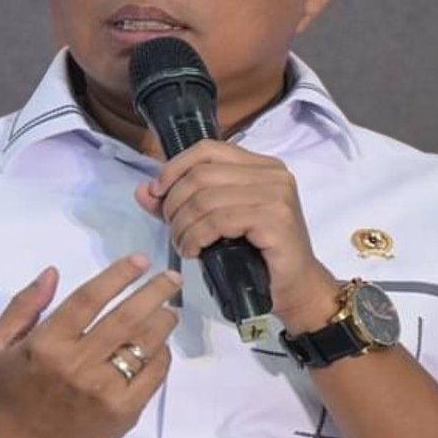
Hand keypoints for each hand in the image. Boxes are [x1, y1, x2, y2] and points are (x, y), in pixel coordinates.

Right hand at [0, 255, 181, 437]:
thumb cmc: (11, 392)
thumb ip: (24, 305)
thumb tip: (53, 272)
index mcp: (47, 344)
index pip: (89, 299)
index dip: (117, 275)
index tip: (139, 260)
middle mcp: (77, 364)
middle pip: (126, 317)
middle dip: (154, 292)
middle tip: (171, 278)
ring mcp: (103, 390)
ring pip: (144, 344)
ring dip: (163, 321)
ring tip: (169, 310)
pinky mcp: (122, 412)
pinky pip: (152, 376)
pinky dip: (161, 356)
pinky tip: (159, 346)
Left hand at [133, 140, 338, 333]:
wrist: (294, 288)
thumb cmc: (256, 255)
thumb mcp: (213, 223)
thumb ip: (180, 203)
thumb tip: (143, 190)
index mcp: (259, 165)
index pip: (207, 149)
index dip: (174, 168)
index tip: (157, 194)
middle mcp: (272, 173)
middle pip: (201, 175)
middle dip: (175, 204)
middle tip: (173, 230)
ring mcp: (277, 194)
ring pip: (206, 199)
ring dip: (184, 226)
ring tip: (183, 244)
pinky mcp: (275, 219)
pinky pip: (219, 220)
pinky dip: (197, 236)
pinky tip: (194, 251)